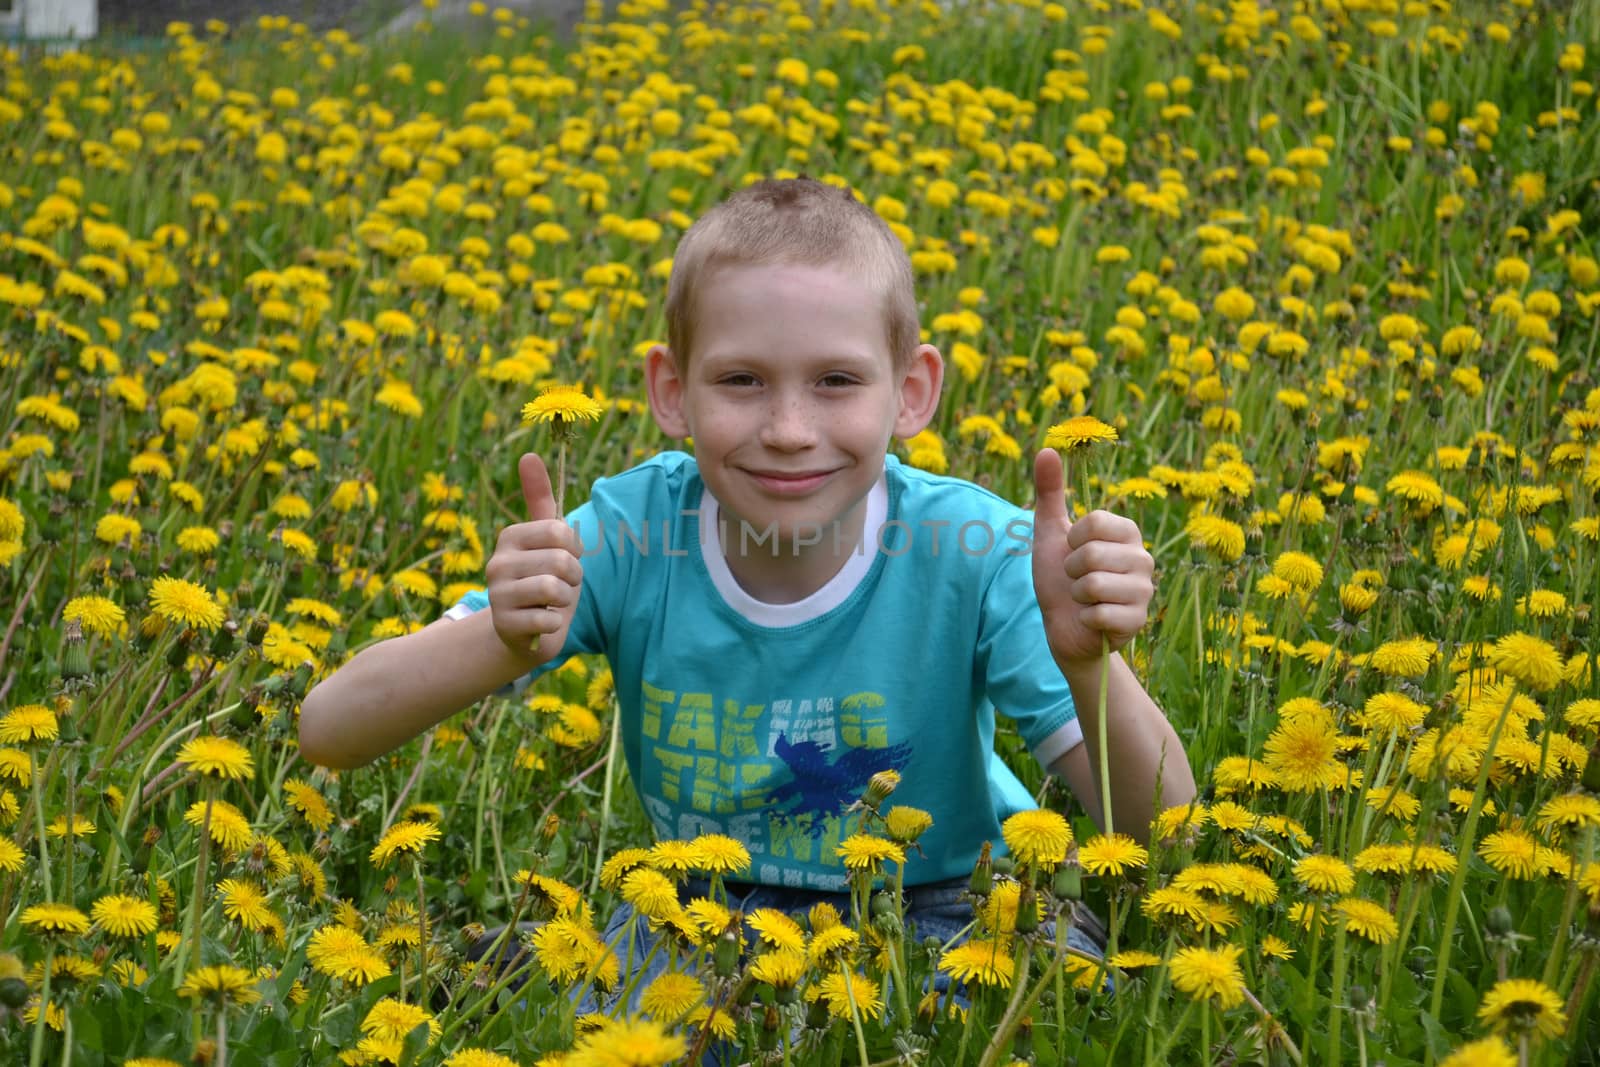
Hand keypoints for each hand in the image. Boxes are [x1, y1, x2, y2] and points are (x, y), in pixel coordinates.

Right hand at [486, 453, 583, 660]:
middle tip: (560, 585)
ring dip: (565, 600)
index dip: (575, 550)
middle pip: (561, 561)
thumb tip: (529, 454)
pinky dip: (555, 623)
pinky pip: (549, 619)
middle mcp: (497, 562)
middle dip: (573, 578)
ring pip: (555, 589)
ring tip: (552, 602)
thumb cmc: (544, 578)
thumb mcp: (547, 539)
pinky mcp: (504, 624)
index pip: (562, 532)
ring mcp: (497, 594)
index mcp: (511, 536)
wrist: (526, 630)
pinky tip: (542, 622)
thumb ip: (540, 499)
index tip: (565, 559)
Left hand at [1031, 449, 1154, 667]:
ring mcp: (1145, 591)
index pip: (1095, 522)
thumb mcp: (1050, 532)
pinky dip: (1084, 619)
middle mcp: (1144, 558)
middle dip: (1070, 570)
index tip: (1072, 551)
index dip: (1072, 539)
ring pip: (1094, 585)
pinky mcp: (1137, 621)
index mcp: (1127, 532)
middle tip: (1076, 580)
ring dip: (1076, 596)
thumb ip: (1050, 491)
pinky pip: (1098, 614)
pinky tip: (1091, 620)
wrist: (1063, 627)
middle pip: (1092, 554)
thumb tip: (1047, 448)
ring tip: (1084, 599)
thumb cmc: (1060, 577)